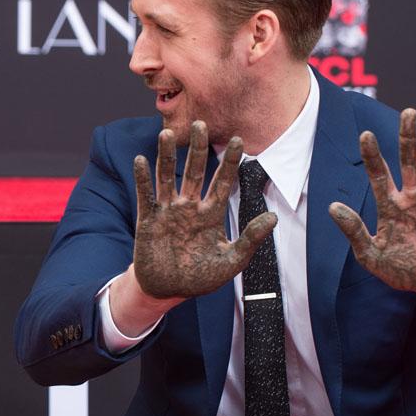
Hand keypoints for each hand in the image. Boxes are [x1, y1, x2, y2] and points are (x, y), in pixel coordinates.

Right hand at [133, 121, 277, 298]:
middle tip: (201, 124)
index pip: (222, 182)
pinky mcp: (148, 220)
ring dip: (167, 156)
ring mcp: (168, 212)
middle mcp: (189, 208)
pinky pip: (146, 195)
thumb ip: (251, 239)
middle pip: (194, 172)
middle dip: (198, 149)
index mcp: (211, 215)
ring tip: (167, 133)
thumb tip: (273, 217)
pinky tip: (142, 160)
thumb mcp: (231, 261)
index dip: (230, 163)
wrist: (168, 291)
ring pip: (168, 177)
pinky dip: (143, 178)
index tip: (238, 140)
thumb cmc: (199, 278)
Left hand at [328, 109, 415, 293]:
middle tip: (406, 113)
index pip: (379, 174)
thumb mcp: (371, 255)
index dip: (373, 155)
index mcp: (389, 206)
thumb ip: (354, 231)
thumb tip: (332, 207)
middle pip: (409, 161)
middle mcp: (412, 197)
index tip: (365, 135)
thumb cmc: (400, 272)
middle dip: (407, 137)